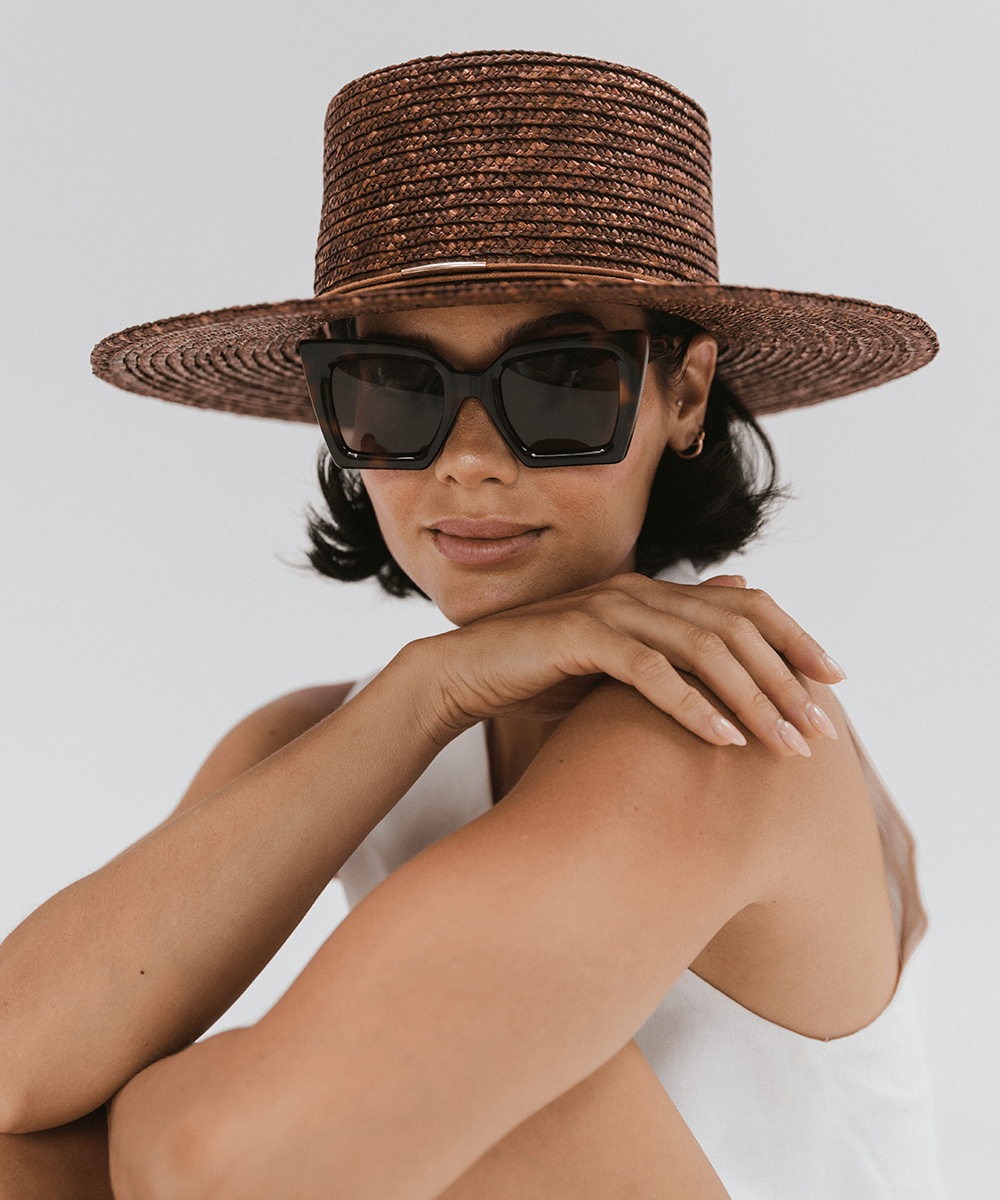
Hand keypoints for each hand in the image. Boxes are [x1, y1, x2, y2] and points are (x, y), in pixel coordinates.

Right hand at [414, 572, 843, 756]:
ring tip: (783, 745)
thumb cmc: (542, 676)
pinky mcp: (579, 636)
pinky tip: (722, 740)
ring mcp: (609, 609)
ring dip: (751, 698)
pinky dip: (691, 706)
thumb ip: (669, 650)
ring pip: (702, 647)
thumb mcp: (616, 664)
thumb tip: (730, 625)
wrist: (464, 674)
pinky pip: (649, 670)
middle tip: (818, 730)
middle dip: (786, 679)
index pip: (746, 604)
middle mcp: (639, 592)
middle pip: (736, 626)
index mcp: (653, 593)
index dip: (795, 637)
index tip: (834, 680)